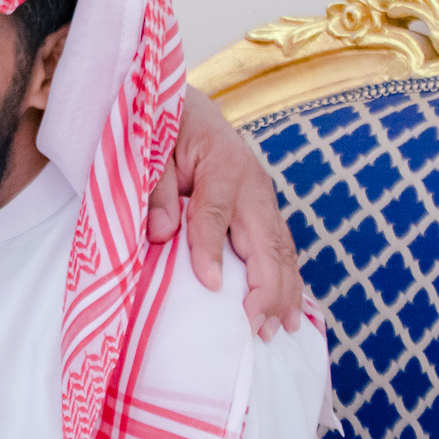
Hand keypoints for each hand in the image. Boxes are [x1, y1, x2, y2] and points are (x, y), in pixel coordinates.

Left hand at [146, 87, 303, 338]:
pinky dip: (287, 280)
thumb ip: (156, 189)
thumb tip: (162, 232)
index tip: (209, 287)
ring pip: (282, 251)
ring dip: (284, 293)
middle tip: (256, 329)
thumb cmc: (164, 130)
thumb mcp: (150, 150)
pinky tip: (288, 310)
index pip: (214, 214)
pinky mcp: (264, 209)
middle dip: (266, 290)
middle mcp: (254, 184)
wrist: (186, 107)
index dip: (210, 251)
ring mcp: (264, 198)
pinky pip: (282, 248)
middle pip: (266, 243)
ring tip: (278, 331)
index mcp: (223, 165)